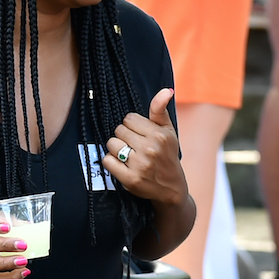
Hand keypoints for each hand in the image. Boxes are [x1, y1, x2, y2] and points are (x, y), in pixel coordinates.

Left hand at [104, 88, 186, 205]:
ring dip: (117, 149)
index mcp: (160, 135)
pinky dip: (112, 163)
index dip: (133, 126)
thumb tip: (166, 90)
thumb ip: (161, 110)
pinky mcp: (130, 179)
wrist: (171, 188)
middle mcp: (151, 149)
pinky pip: (107, 160)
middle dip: (124, 137)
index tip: (141, 135)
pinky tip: (123, 166)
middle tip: (135, 147)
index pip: (129, 118)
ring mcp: (140, 165)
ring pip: (111, 144)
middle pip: (118, 130)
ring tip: (129, 156)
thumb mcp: (168, 132)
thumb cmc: (167, 156)